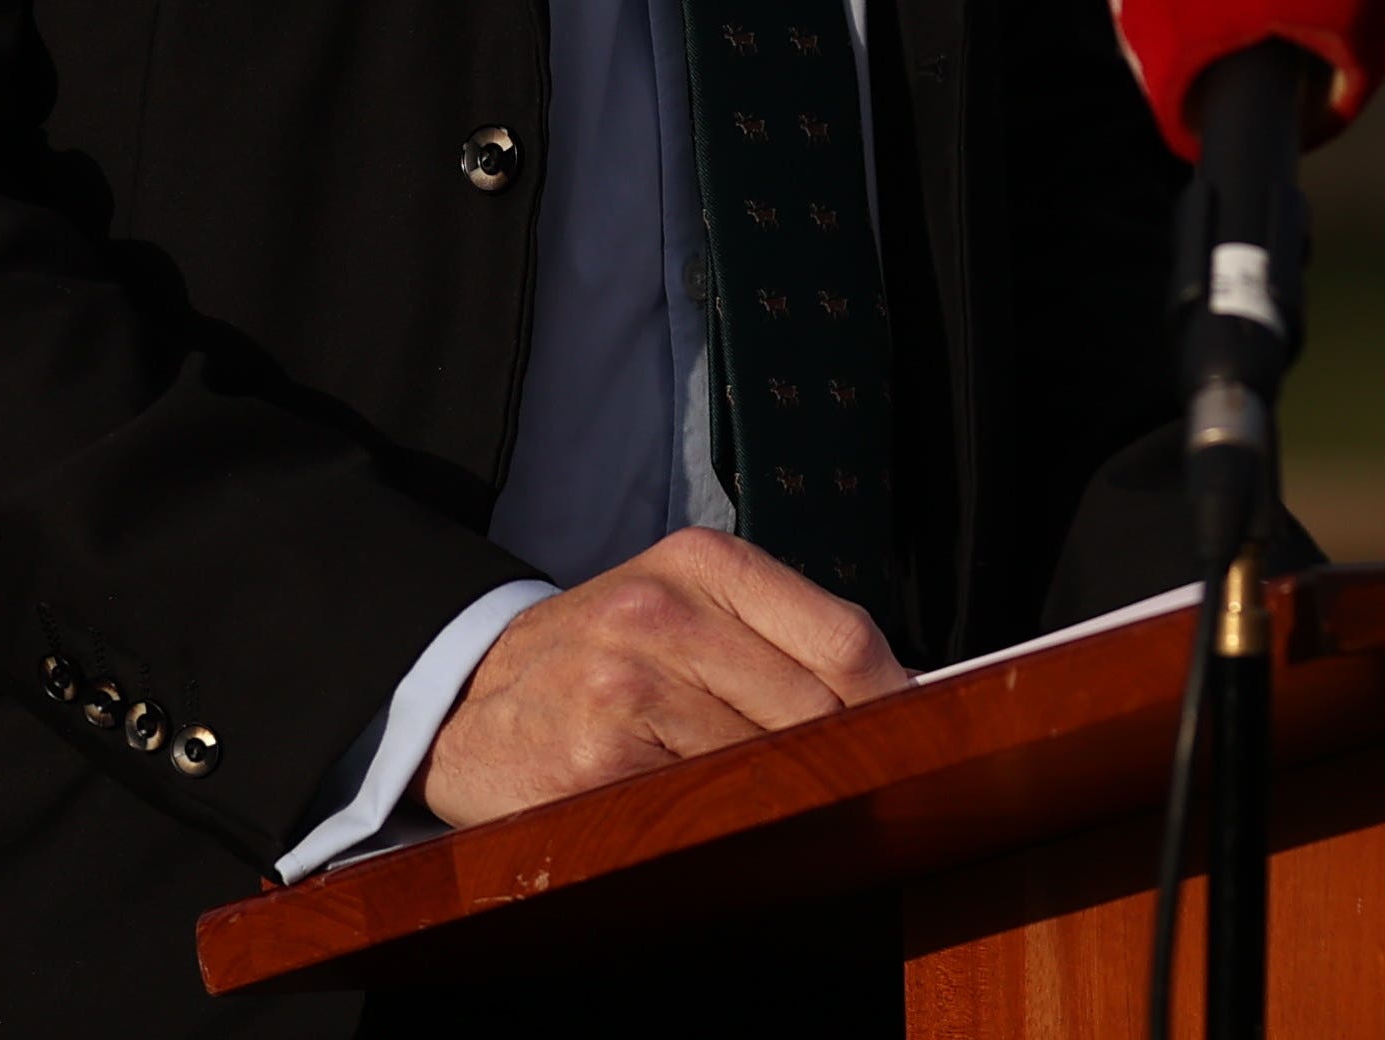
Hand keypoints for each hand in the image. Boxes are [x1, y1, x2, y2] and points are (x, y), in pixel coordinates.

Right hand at [412, 528, 907, 826]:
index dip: (895, 698)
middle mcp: (664, 611)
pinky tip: (721, 820)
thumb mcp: (681, 607)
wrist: (463, 696)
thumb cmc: (599, 656)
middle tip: (873, 788)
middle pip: (815, 705)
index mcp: (703, 563)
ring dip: (793, 794)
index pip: (842, 636)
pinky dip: (727, 821)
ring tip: (797, 808)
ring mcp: (628, 684)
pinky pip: (702, 803)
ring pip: (767, 760)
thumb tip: (902, 692)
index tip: (921, 735)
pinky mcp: (598, 759)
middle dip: (851, 755)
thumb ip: (778, 635)